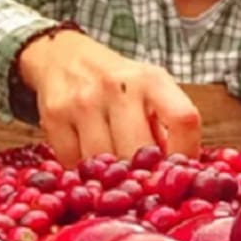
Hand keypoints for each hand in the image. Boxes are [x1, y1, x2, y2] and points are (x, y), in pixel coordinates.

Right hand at [17, 28, 201, 167]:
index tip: (178, 172)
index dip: (185, 153)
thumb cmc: (119, 83)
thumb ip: (169, 127)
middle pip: (139, 151)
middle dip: (142, 175)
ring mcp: (83, 101)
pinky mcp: (54, 116)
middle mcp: (118, 86)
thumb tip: (183, 176)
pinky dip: (83, 172)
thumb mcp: (152, 91)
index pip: (183, 119)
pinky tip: (87, 160)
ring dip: (110, 178)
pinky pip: (73, 164)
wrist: (65, 57)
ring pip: (103, 164)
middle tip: (141, 183)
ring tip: (113, 171)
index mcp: (152, 80)